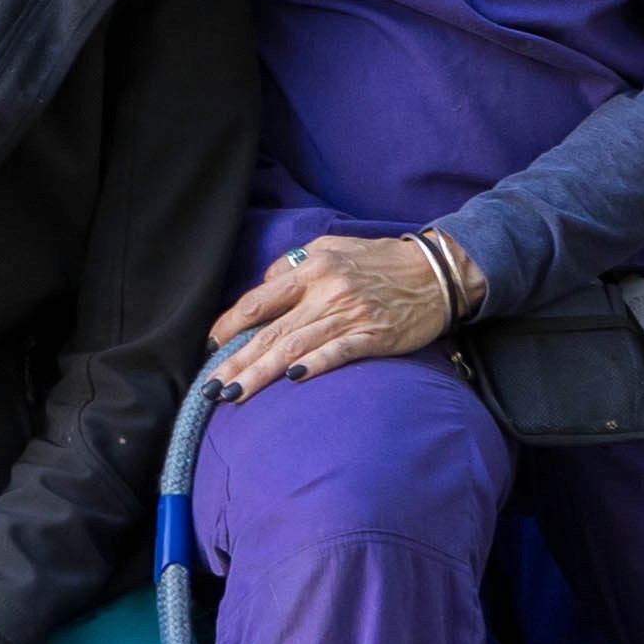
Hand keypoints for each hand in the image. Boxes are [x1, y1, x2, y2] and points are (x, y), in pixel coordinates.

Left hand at [210, 231, 464, 396]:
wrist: (435, 272)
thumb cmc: (378, 262)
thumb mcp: (332, 248)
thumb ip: (294, 267)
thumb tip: (264, 287)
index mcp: (311, 268)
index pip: (259, 301)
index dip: (230, 326)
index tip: (209, 348)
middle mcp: (325, 292)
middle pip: (271, 331)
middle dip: (237, 362)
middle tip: (210, 388)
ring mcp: (350, 315)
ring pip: (296, 348)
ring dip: (262, 374)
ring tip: (234, 395)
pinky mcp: (374, 336)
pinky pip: (339, 353)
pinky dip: (314, 366)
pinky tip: (291, 381)